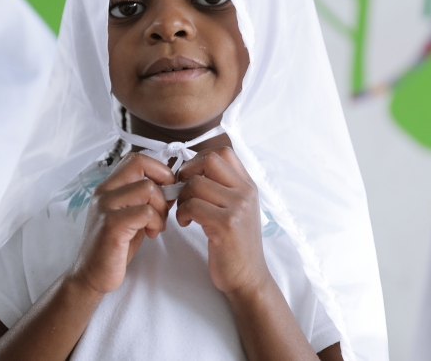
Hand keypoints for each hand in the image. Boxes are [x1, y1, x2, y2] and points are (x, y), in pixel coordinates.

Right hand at [68, 153, 174, 294]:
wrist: (91, 275)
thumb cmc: (114, 247)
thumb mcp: (129, 216)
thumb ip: (143, 199)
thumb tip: (171, 186)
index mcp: (108, 187)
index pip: (135, 158)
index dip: (158, 169)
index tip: (166, 189)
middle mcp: (104, 192)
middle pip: (141, 163)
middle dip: (163, 181)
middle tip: (166, 204)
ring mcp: (106, 207)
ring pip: (148, 188)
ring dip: (161, 208)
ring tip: (157, 225)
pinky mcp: (112, 225)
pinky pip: (146, 212)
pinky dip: (156, 222)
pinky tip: (151, 234)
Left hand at [176, 147, 270, 296]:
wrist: (248, 278)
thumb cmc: (235, 245)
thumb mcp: (237, 210)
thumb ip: (223, 188)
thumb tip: (192, 169)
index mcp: (248, 185)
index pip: (223, 152)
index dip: (199, 159)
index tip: (191, 177)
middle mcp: (246, 192)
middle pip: (208, 160)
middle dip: (187, 172)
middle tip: (182, 191)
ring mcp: (238, 207)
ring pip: (196, 183)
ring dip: (182, 197)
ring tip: (184, 212)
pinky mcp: (226, 225)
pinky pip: (193, 205)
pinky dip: (183, 213)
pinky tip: (186, 223)